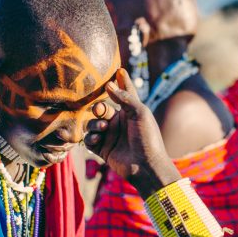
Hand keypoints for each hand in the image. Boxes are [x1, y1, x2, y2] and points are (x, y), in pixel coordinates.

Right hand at [84, 68, 180, 197]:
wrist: (146, 166)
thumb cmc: (148, 138)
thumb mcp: (140, 113)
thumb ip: (125, 98)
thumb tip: (109, 84)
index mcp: (131, 112)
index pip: (125, 94)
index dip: (122, 82)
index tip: (119, 69)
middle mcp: (120, 123)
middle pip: (102, 108)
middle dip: (99, 107)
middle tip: (101, 109)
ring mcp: (111, 136)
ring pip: (93, 124)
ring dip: (95, 124)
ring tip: (103, 128)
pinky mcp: (103, 150)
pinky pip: (89, 140)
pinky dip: (91, 137)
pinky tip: (98, 139)